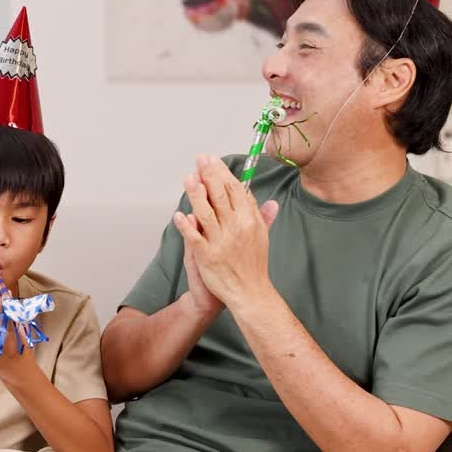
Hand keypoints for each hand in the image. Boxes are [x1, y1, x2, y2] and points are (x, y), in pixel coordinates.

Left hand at [173, 155, 281, 310]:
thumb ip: (263, 217)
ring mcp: (221, 242)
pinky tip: (179, 215)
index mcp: (249, 220)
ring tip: (188, 177)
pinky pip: (194, 237)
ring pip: (206, 212)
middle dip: (209, 175)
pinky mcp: (207, 256)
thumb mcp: (262, 237)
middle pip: (220, 196)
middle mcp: (236, 228)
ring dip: (196, 194)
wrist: (249, 292)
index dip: (222, 173)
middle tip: (200, 158)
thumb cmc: (253, 263)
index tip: (213, 159)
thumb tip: (272, 202)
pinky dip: (186, 226)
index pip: (235, 190)